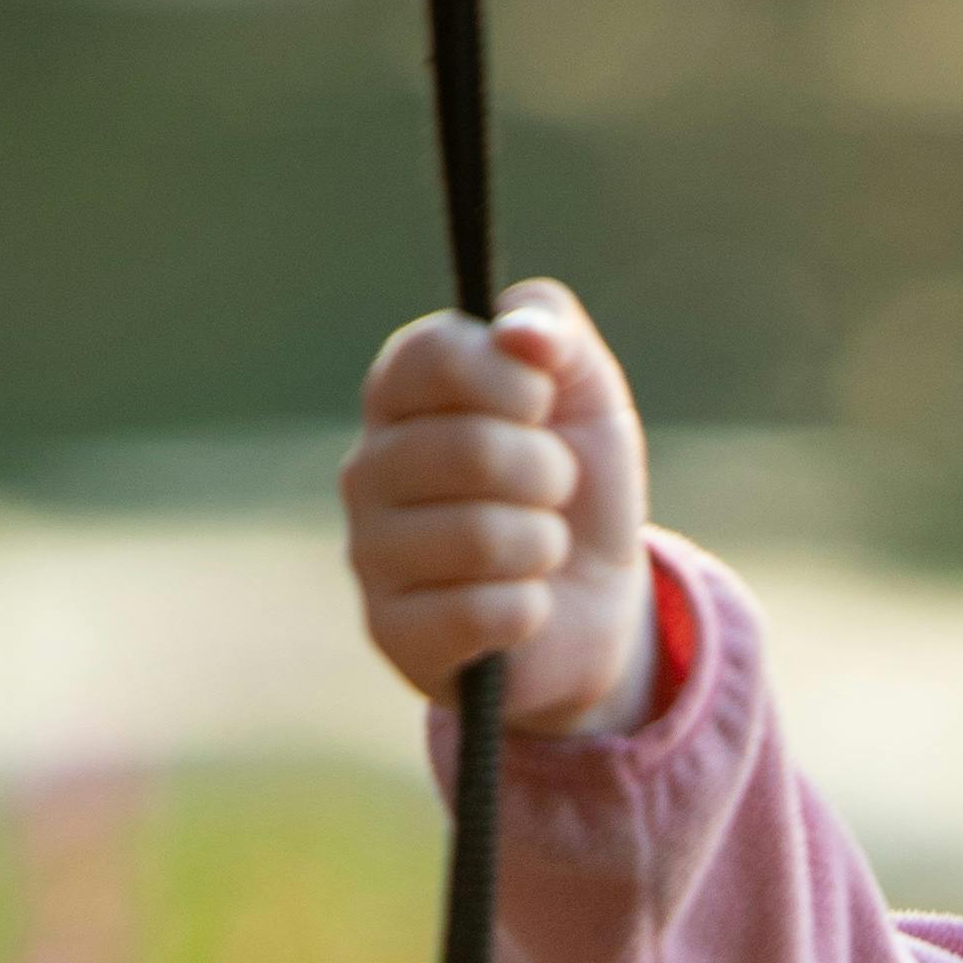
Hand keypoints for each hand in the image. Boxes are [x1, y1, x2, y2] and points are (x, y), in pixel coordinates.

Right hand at [343, 279, 656, 731]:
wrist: (594, 604)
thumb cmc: (578, 486)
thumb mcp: (587, 393)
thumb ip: (554, 330)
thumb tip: (518, 332)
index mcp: (400, 393)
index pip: (433, 357)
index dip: (510, 380)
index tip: (544, 402)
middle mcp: (368, 468)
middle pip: (470, 450)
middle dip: (549, 474)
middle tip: (555, 489)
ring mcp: (369, 552)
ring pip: (480, 537)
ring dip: (543, 544)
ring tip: (541, 548)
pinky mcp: (391, 632)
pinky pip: (480, 613)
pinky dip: (529, 610)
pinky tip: (524, 607)